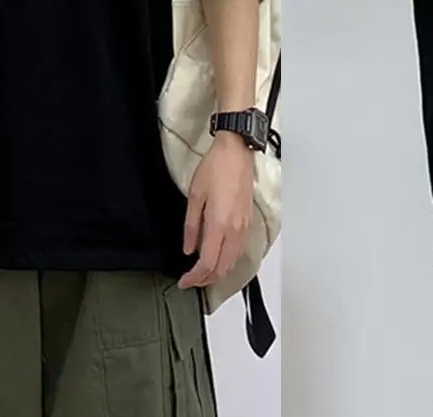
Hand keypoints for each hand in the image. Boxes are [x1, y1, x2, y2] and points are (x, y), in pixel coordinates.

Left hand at [178, 132, 254, 288]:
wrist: (237, 151)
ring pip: (232, 262)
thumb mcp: (195, 195)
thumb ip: (191, 226)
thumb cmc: (216, 168)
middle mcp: (234, 230)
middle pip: (222, 268)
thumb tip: (188, 248)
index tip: (183, 282)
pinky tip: (217, 256)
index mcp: (219, 224)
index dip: (194, 278)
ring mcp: (244, 227)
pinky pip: (239, 250)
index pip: (207, 263)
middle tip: (190, 280)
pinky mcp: (248, 221)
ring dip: (217, 272)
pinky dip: (227, 261)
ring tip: (201, 272)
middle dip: (205, 280)